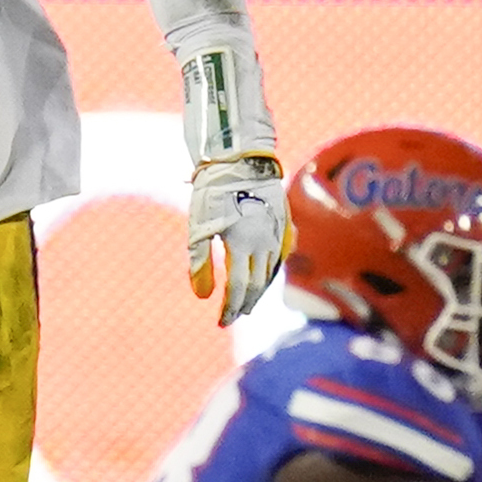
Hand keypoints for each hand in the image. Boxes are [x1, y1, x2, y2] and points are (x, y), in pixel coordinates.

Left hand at [187, 153, 286, 325]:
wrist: (240, 159)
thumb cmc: (212, 192)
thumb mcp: (198, 228)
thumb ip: (200, 263)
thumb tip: (202, 296)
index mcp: (242, 245)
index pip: (238, 288)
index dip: (230, 307)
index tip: (221, 321)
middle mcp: (264, 243)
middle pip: (257, 284)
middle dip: (244, 303)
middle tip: (233, 315)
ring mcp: (277, 233)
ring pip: (270, 271)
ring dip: (258, 290)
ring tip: (247, 301)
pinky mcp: (283, 223)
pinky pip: (280, 255)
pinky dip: (270, 271)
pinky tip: (265, 275)